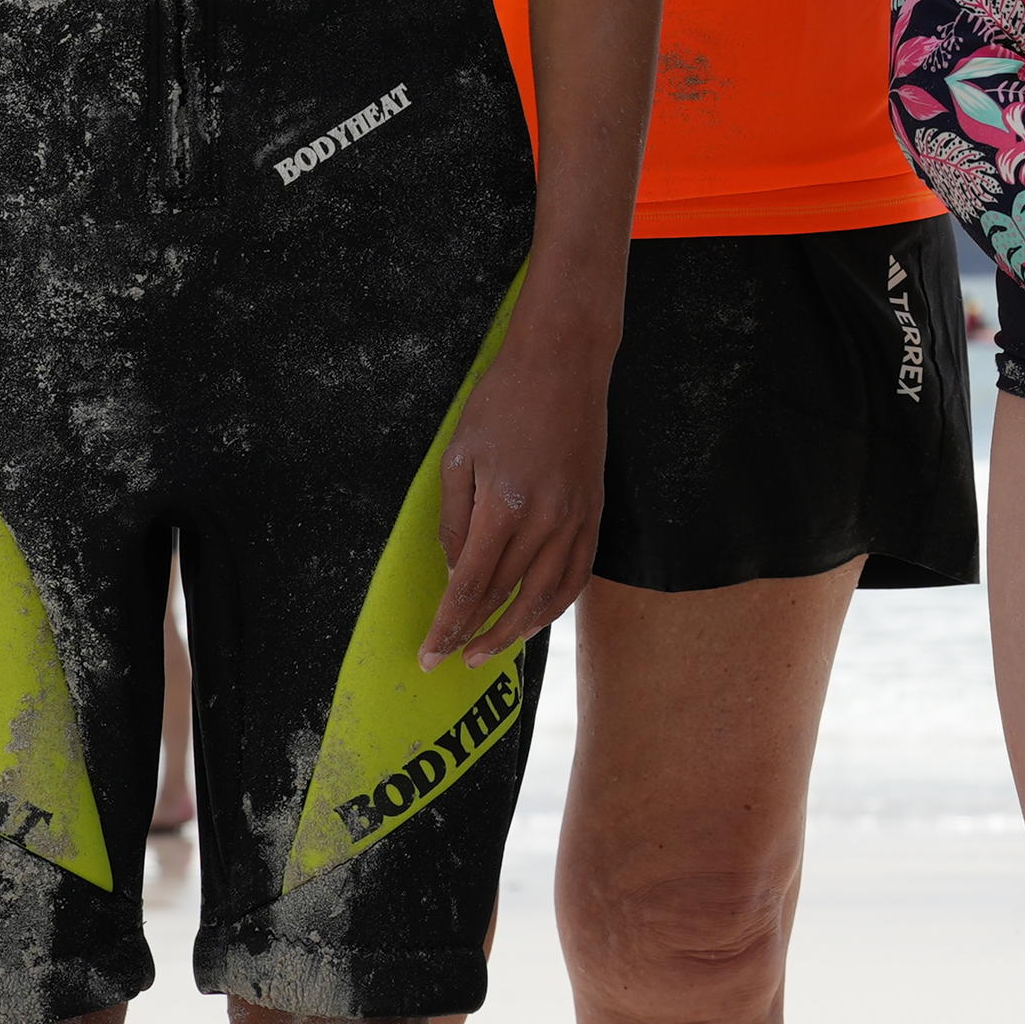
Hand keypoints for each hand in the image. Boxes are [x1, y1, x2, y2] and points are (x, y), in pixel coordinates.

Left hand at [425, 305, 613, 668]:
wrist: (564, 363)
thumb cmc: (502, 401)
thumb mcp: (459, 456)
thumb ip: (454, 519)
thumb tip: (453, 572)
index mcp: (504, 507)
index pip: (470, 585)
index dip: (448, 626)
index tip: (429, 655)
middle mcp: (545, 522)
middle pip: (506, 596)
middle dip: (474, 634)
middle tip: (451, 660)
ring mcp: (576, 520)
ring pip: (546, 596)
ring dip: (515, 631)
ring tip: (489, 652)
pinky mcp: (595, 513)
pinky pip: (578, 575)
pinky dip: (557, 605)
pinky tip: (536, 620)